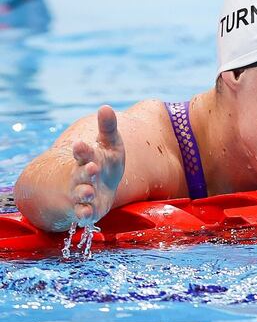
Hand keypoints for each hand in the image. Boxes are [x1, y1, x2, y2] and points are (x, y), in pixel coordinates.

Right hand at [71, 105, 124, 225]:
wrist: (98, 186)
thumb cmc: (105, 162)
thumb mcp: (110, 144)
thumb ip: (107, 127)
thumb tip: (106, 107)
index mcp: (88, 158)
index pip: (83, 153)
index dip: (82, 150)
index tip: (80, 145)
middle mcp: (82, 176)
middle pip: (81, 174)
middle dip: (85, 171)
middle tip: (91, 168)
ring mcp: (83, 193)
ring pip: (80, 194)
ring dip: (83, 193)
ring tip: (88, 192)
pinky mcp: (88, 209)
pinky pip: (83, 213)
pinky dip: (84, 214)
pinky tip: (87, 214)